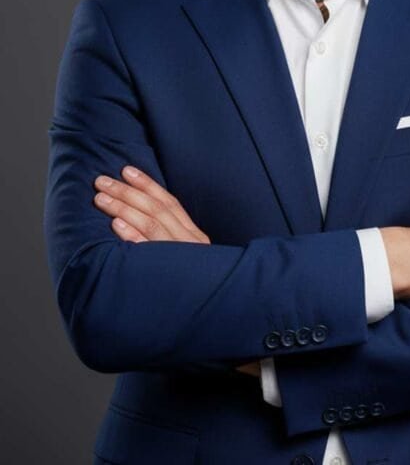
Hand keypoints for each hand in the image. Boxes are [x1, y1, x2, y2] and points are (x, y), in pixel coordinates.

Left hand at [93, 166, 257, 375]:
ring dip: (124, 209)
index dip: (148, 185)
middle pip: (157, 211)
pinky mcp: (175, 278)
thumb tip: (145, 225)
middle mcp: (192, 245)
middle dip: (128, 192)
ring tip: (101, 198)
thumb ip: (176, 243)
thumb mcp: (193, 262)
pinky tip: (117, 227)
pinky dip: (134, 238)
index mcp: (196, 239)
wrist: (227, 321)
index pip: (170, 204)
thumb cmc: (202, 292)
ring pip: (152, 226)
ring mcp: (184, 261)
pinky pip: (153, 254)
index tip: (127, 170)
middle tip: (102, 181)